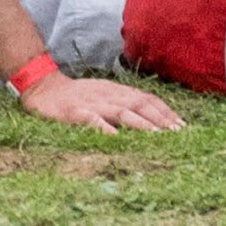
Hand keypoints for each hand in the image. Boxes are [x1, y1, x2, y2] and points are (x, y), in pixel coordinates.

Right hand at [15, 69, 184, 134]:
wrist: (43, 87)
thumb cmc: (76, 95)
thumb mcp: (103, 94)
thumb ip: (123, 103)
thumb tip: (149, 118)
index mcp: (116, 91)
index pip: (146, 99)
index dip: (165, 111)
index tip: (182, 126)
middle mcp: (108, 95)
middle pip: (139, 105)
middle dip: (160, 119)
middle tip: (178, 133)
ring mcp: (92, 104)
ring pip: (121, 112)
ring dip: (142, 124)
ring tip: (158, 136)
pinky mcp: (75, 112)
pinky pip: (92, 120)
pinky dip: (105, 128)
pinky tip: (116, 138)